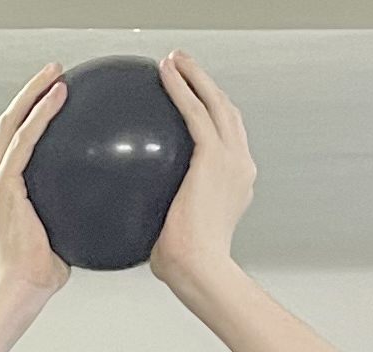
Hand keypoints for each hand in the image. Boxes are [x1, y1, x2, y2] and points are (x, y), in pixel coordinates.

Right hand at [0, 66, 69, 301]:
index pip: (10, 147)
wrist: (18, 293)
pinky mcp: (1, 188)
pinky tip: (60, 97)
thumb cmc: (38, 277)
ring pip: (10, 126)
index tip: (49, 99)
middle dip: (28, 94)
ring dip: (33, 94)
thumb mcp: (57, 237)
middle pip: (5, 127)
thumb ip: (69, 215)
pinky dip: (40, 115)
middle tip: (53, 73)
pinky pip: (23, 141)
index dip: (26, 118)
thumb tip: (105, 205)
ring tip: (56, 74)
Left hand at [149, 52, 253, 289]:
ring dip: (196, 77)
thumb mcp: (175, 234)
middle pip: (227, 113)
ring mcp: (232, 158)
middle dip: (208, 86)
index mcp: (236, 183)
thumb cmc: (185, 267)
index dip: (214, 117)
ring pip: (215, 103)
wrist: (201, 270)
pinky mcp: (214, 157)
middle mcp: (240, 165)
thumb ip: (163, 217)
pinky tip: (165, 73)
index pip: (226, 140)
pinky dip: (182, 88)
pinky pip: (195, 112)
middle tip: (186, 68)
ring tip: (175, 60)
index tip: (197, 105)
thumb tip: (132, 218)